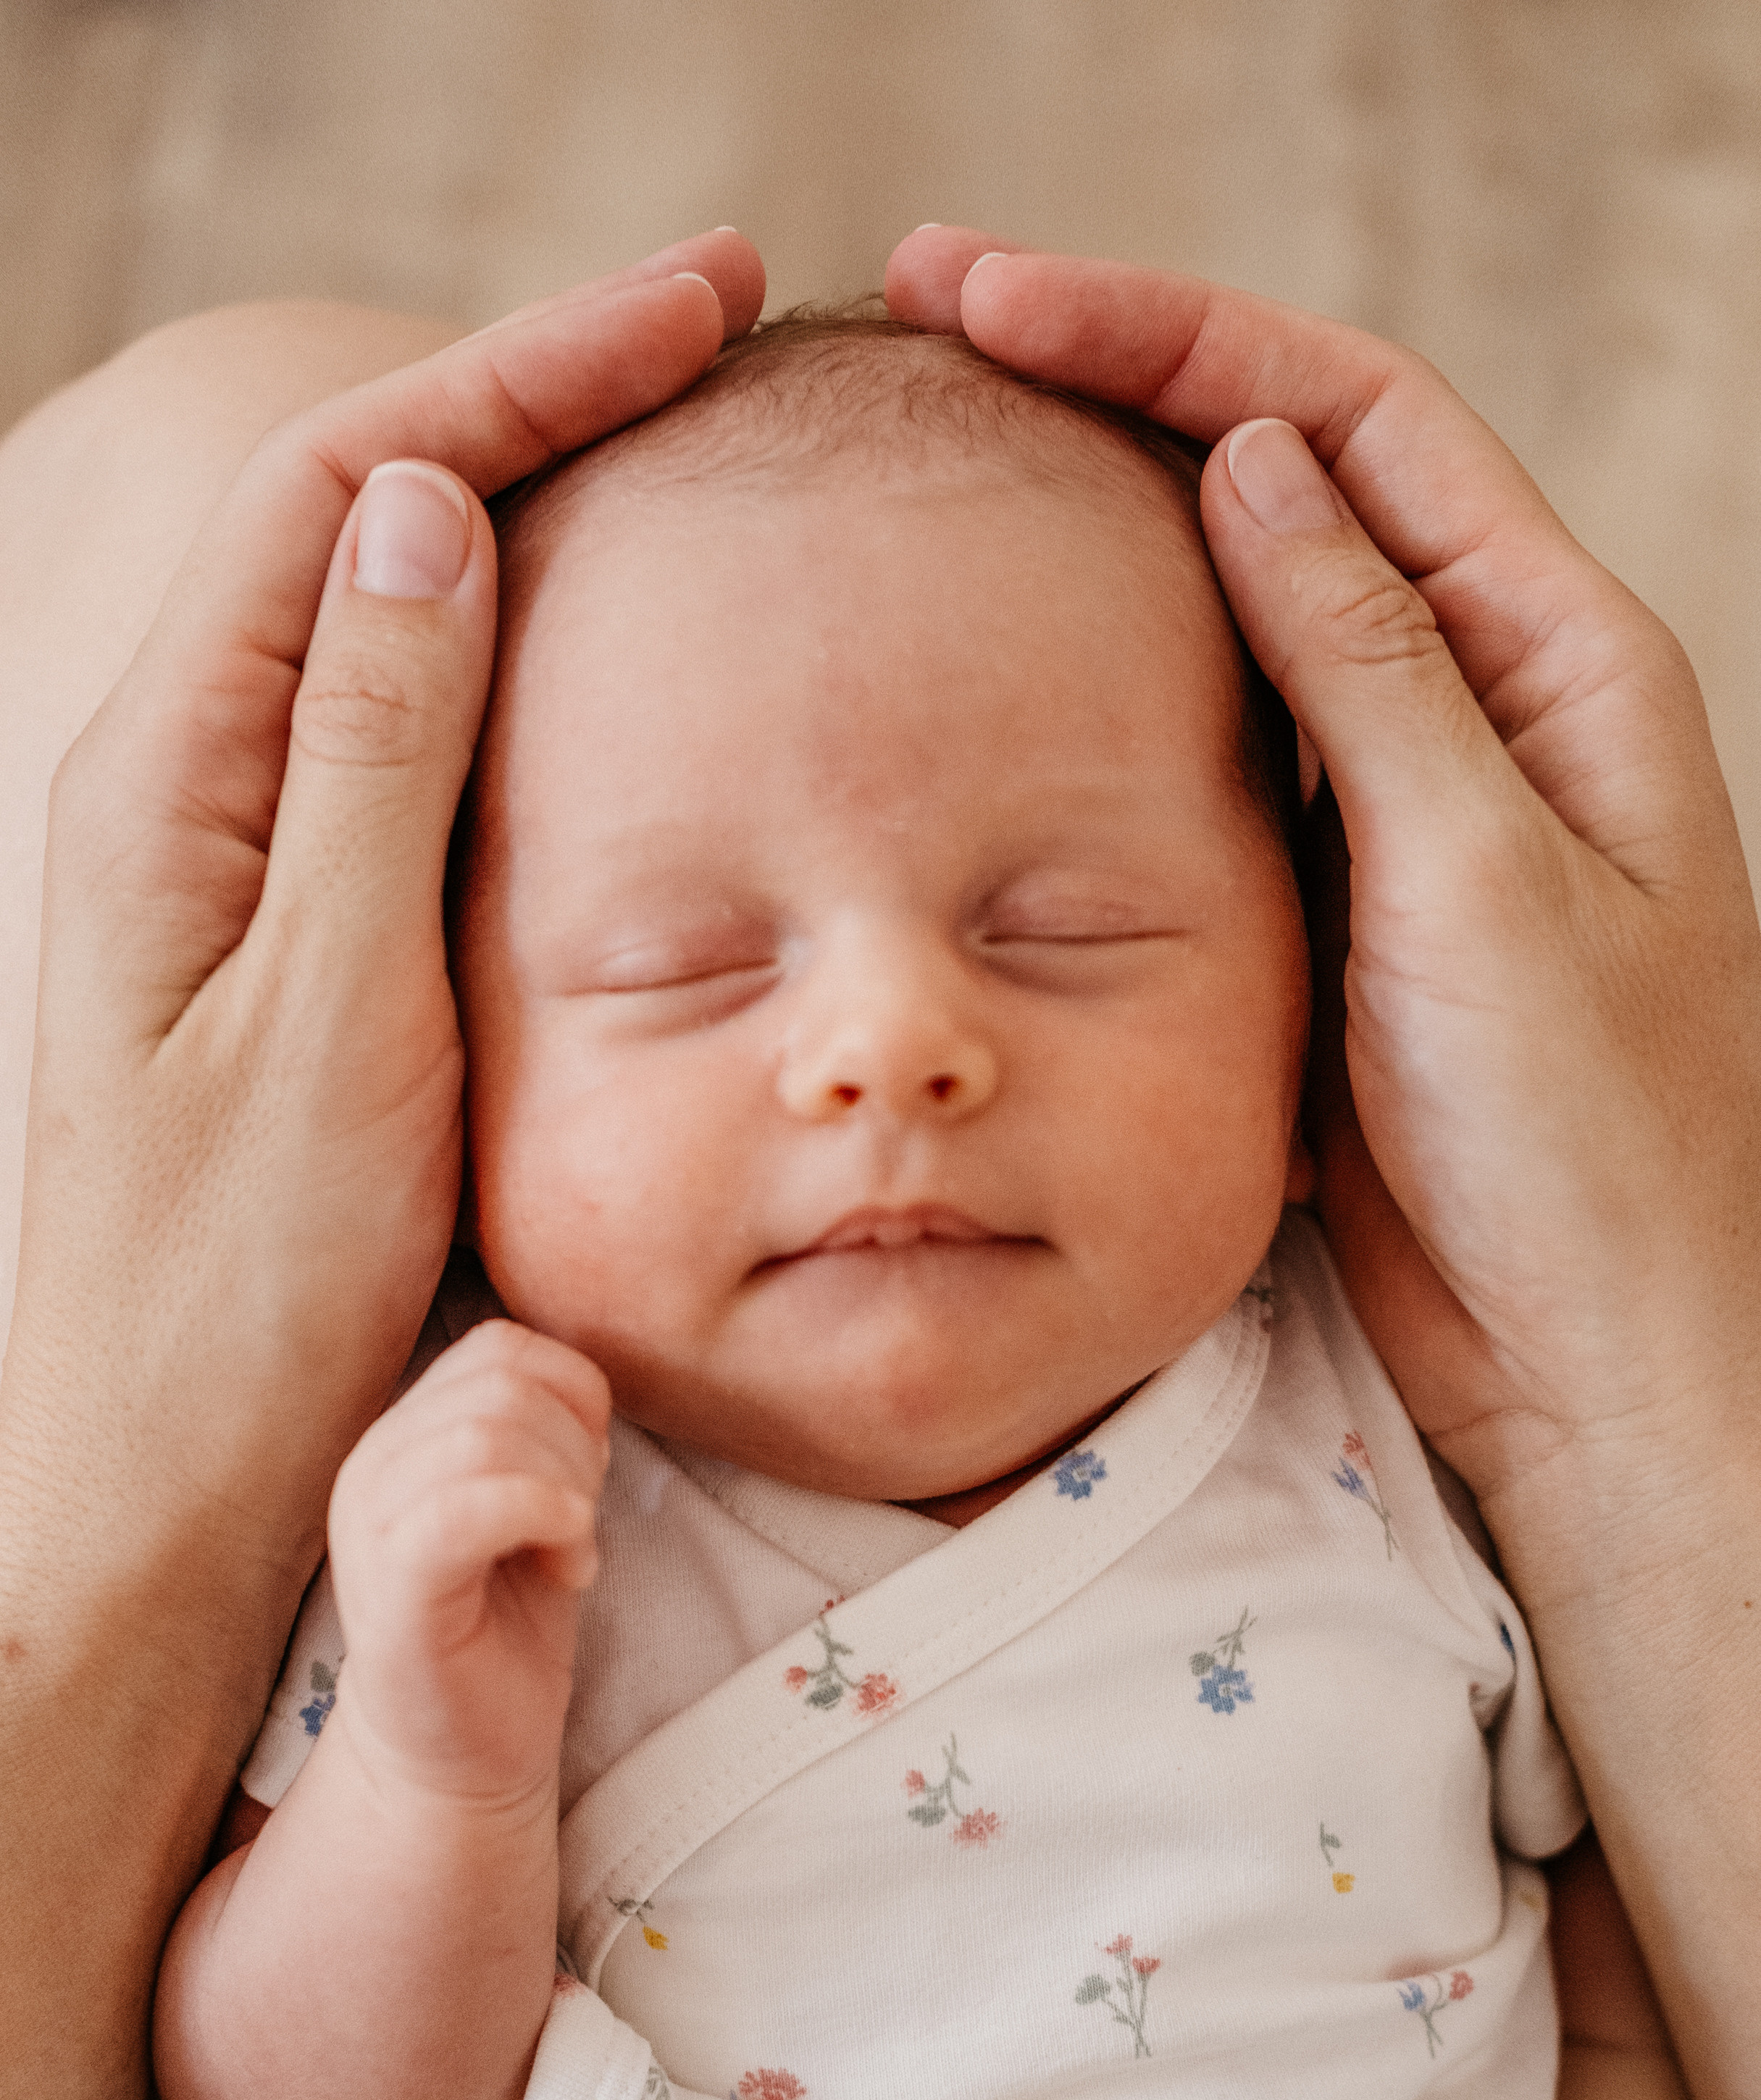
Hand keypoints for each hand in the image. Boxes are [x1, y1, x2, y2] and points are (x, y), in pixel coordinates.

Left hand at [2, 230, 763, 1624]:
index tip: (689, 307)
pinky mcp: (292, 933)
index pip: (341, 489)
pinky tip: (600, 651)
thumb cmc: (234, 1293)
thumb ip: (371, 765)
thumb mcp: (328, 1020)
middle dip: (530, 396)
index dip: (516, 371)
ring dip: (524, 505)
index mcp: (174, 782)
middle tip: (709, 329)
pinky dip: (508, 655)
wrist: (166, 1482)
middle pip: (355, 515)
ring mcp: (238, 857)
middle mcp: (188, 790)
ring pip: (382, 616)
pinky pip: (397, 738)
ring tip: (679, 442)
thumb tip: (419, 508)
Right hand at [327, 1321, 608, 1800]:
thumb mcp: (530, 1502)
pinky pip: (465, 1507)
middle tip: (580, 1525)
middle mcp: (372, 1466)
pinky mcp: (393, 1592)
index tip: (586, 1474)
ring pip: (489, 1433)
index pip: (500, 1347)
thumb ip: (539, 1429)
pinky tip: (568, 1569)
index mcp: (403, 1435)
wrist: (461, 1755)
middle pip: (503, 1383)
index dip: (573, 1397)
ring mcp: (372, 1528)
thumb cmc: (503, 1626)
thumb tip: (581, 1383)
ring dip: (567, 1489)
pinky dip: (544, 1518)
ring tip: (569, 1554)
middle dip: (577, 1447)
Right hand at [883, 230, 1760, 1553]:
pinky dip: (1113, 698)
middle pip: (1292, 482)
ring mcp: (1398, 807)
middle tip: (936, 330)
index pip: (1358, 420)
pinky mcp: (1329, 908)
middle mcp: (1480, 708)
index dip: (1177, 337)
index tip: (999, 300)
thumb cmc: (1592, 1149)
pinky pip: (1212, 761)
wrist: (1593, 1368)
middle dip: (1121, 389)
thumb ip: (1364, 669)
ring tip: (946, 469)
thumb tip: (1253, 460)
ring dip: (1108, 531)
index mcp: (1559, 663)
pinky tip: (1002, 678)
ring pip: (1239, 614)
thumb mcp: (1479, 882)